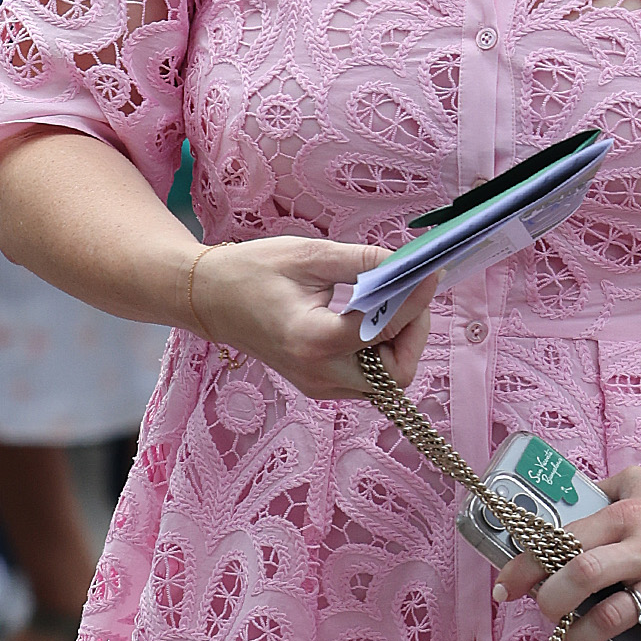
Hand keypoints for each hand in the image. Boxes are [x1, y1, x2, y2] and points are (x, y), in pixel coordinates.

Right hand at [187, 235, 434, 400]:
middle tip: (410, 295)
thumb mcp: (309, 255)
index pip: (384, 328)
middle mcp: (319, 373)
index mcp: (313, 339)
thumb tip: (408, 263)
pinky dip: (379, 350)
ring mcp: (319, 386)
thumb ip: (363, 261)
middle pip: (396, 373)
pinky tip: (369, 317)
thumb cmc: (251, 272)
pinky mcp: (319, 385)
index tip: (431, 272)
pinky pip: (368, 378)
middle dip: (413, 334)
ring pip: (386, 381)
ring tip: (388, 302)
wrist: (209, 300)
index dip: (415, 301)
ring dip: (398, 342)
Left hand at [495, 458, 640, 640]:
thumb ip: (607, 491)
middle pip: (581, 578)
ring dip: (582, 640)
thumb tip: (571, 503)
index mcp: (626, 516)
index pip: (564, 541)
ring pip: (612, 618)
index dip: (527, 566)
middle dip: (551, 604)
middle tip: (546, 616)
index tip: (507, 587)